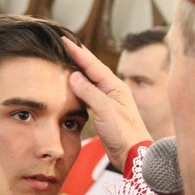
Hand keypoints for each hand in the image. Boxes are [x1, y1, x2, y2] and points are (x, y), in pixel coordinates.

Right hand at [63, 38, 151, 170]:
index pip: (92, 64)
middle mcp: (112, 90)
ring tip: (63, 61)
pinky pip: (87, 94)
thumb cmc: (124, 133)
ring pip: (88, 81)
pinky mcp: (103, 112)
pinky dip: (77, 88)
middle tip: (61, 45)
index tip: (64, 39)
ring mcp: (107, 101)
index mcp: (115, 86)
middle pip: (91, 69)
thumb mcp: (105, 110)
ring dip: (76, 71)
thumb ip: (89, 92)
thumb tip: (74, 76)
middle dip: (76, 56)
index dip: (77, 51)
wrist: (133, 155)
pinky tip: (70, 87)